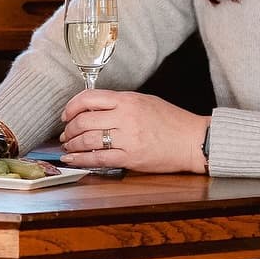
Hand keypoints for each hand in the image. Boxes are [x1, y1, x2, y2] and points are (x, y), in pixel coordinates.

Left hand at [59, 89, 207, 173]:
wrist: (193, 140)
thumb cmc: (172, 121)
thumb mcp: (145, 101)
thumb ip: (119, 103)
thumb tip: (93, 108)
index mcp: (128, 100)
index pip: (89, 98)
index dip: (71, 106)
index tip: (66, 114)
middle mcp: (125, 117)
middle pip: (84, 120)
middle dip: (69, 129)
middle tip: (66, 134)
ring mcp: (128, 138)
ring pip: (87, 140)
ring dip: (72, 144)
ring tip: (68, 147)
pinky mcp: (131, 158)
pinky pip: (98, 159)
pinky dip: (81, 159)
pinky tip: (72, 159)